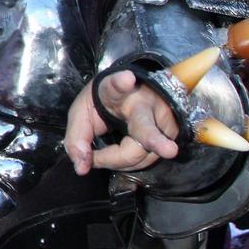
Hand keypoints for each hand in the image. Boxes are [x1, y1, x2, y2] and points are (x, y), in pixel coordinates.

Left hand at [65, 70, 179, 174]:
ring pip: (142, 154)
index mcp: (118, 93)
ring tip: (105, 154)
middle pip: (147, 128)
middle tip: (168, 150)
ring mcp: (163, 122)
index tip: (126, 78)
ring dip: (119, 162)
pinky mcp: (173, 136)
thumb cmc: (104, 105)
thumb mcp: (82, 114)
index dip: (121, 83)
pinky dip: (129, 163)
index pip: (117, 86)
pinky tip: (120, 155)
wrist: (135, 95)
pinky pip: (148, 160)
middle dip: (156, 140)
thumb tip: (82, 169)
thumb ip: (76, 140)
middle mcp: (145, 106)